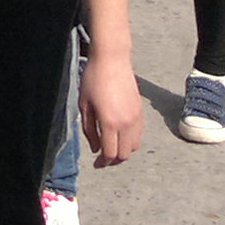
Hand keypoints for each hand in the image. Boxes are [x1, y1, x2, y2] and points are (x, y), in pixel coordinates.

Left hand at [81, 47, 142, 167]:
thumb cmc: (93, 80)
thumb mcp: (84, 105)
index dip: (103, 163)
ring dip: (123, 151)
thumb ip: (89, 131)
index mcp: (110, 123)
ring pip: (134, 146)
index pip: (110, 153)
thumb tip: (96, 149)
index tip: (96, 165)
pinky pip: (138, 134)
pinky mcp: (140, 111)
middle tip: (103, 159)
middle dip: (113, 160)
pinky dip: (130, 140)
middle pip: (124, 154)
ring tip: (111, 148)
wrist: (112, 60)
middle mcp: (126, 123)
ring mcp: (136, 117)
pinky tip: (119, 135)